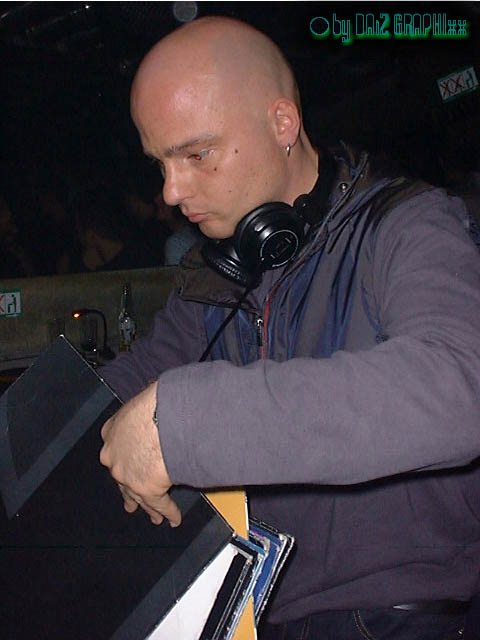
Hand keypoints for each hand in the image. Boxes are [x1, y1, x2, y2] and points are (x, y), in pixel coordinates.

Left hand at [100, 381, 180, 526]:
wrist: (160, 419)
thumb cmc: (154, 403)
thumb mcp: (142, 400)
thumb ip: (145, 409)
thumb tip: (160, 402)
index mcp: (111, 432)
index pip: (113, 447)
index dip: (121, 456)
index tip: (125, 461)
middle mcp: (114, 457)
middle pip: (122, 477)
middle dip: (128, 490)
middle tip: (131, 503)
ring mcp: (127, 476)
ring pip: (138, 496)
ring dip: (148, 508)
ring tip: (153, 517)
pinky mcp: (147, 490)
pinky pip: (160, 504)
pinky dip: (169, 512)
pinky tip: (173, 520)